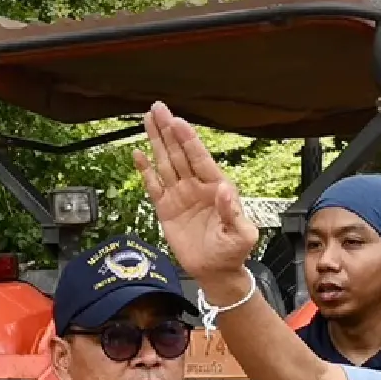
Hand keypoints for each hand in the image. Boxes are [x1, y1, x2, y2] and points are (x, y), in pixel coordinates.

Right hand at [135, 103, 259, 283]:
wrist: (216, 271)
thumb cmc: (233, 252)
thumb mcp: (241, 234)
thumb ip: (233, 212)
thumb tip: (225, 189)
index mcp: (216, 186)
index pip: (199, 158)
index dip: (187, 139)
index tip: (177, 122)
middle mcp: (196, 186)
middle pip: (179, 153)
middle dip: (168, 130)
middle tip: (158, 108)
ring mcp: (180, 196)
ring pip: (165, 163)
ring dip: (156, 142)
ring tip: (147, 119)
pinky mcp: (166, 209)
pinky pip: (153, 186)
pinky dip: (145, 170)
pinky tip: (138, 154)